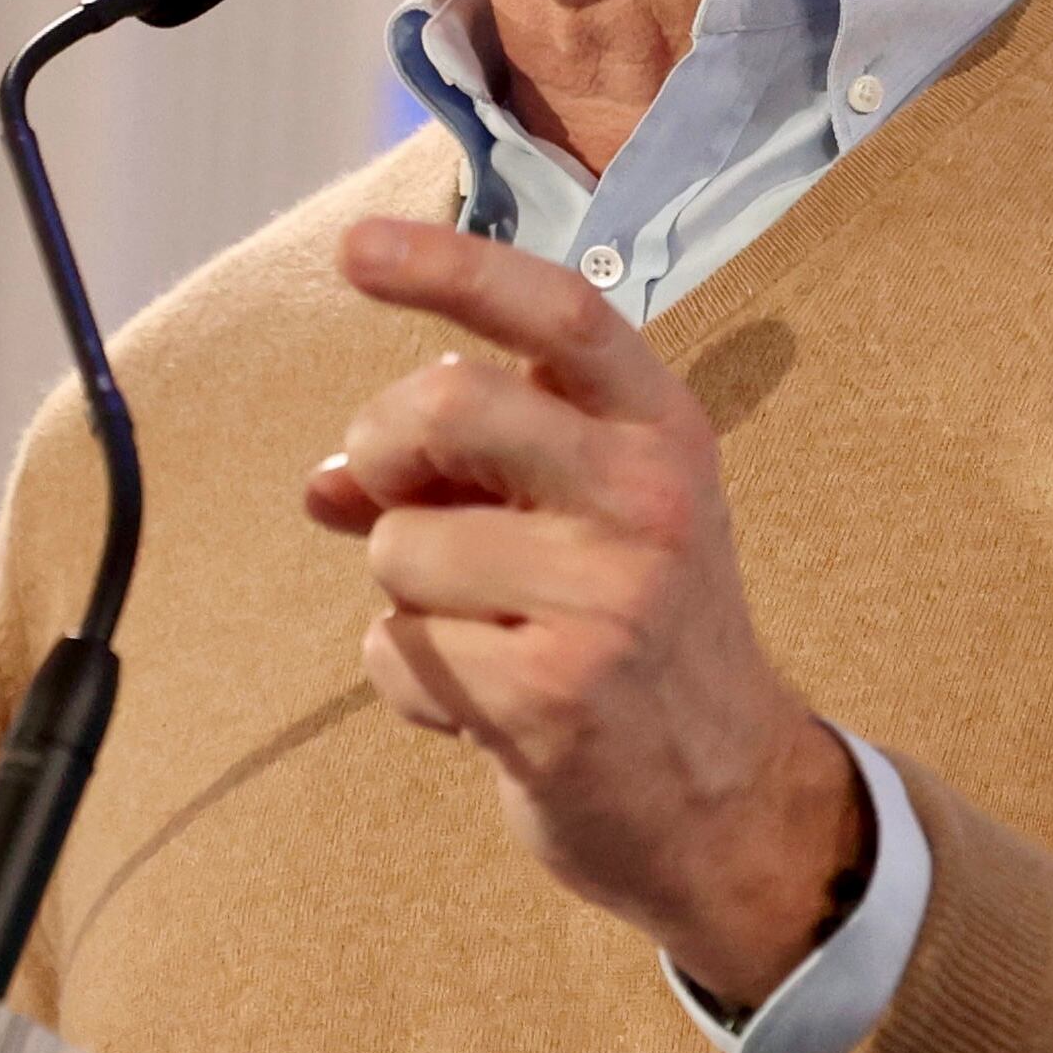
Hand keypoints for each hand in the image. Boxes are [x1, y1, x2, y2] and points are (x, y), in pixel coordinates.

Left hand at [305, 216, 862, 1008]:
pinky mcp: (552, 699)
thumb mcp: (584, 520)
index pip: (559, 312)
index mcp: (661, 431)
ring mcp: (607, 601)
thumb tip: (323, 481)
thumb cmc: (632, 635)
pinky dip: (410, 682)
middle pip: (448, 404)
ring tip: (485, 634)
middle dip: (382, 447)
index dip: (450, 267)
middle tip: (396, 499)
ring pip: (399, 546)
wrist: (730, 803)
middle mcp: (649, 500)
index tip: (354, 249)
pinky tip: (487, 706)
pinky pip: (396, 651)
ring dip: (405, 595)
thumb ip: (465, 471)